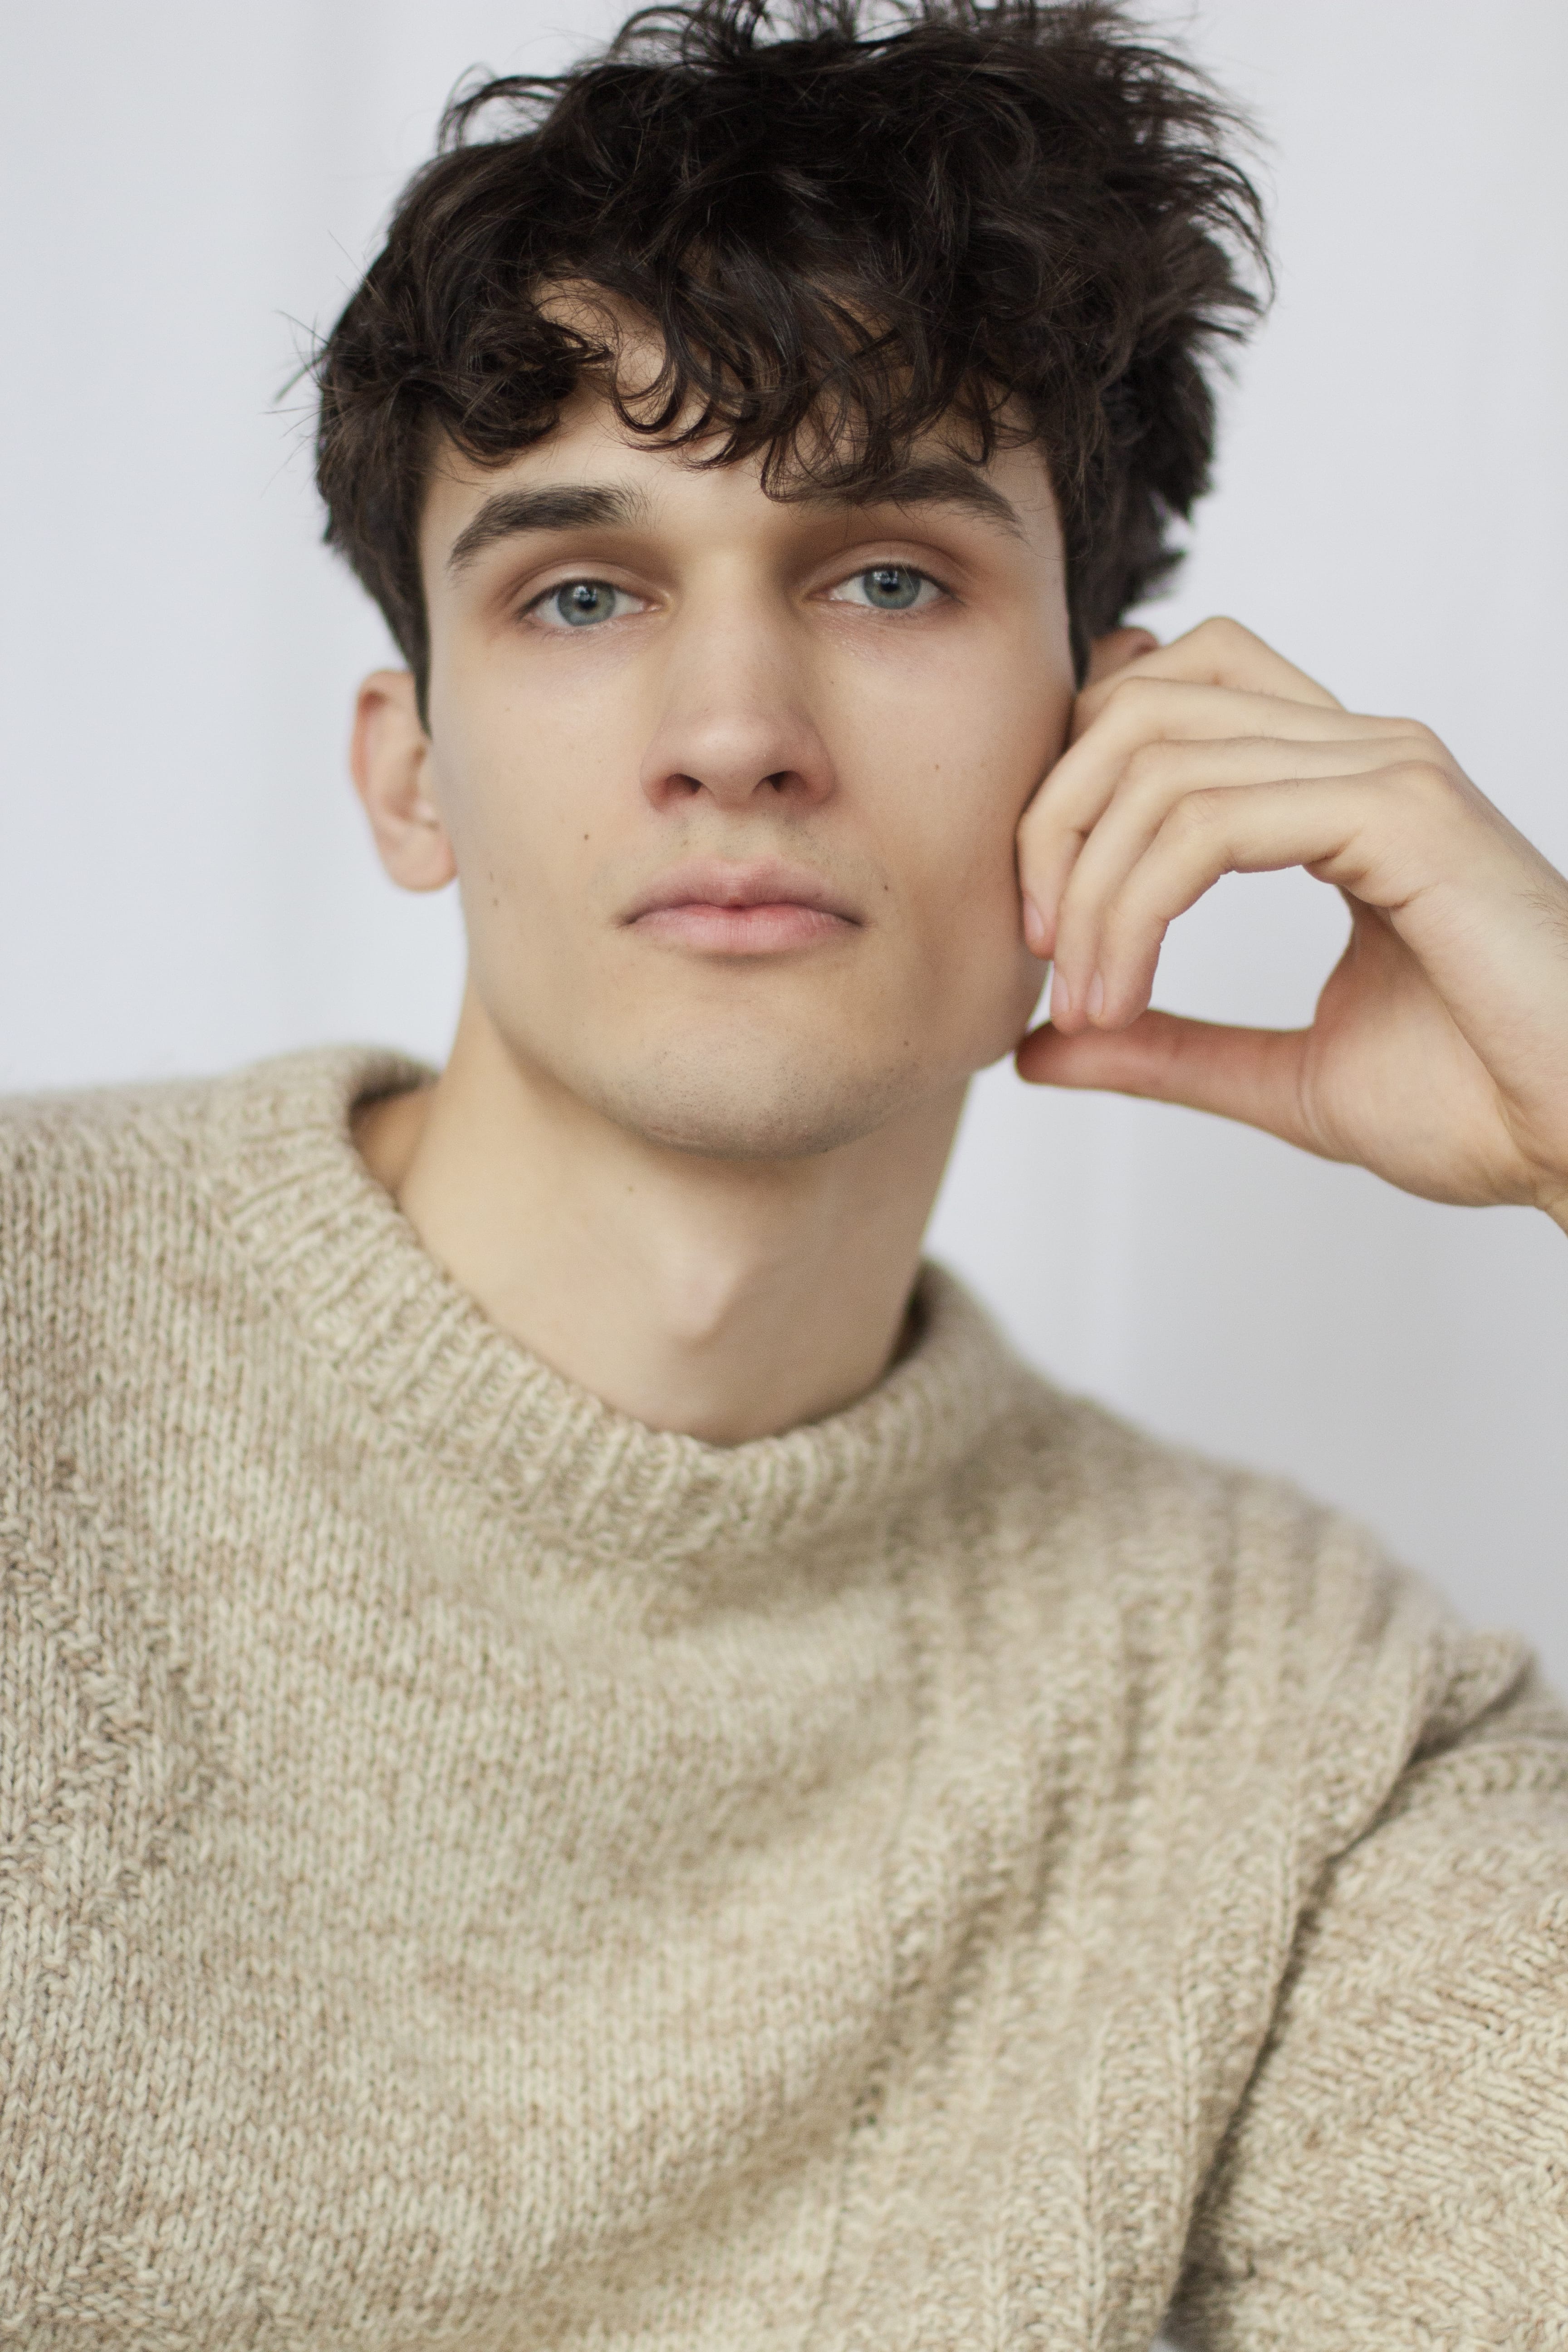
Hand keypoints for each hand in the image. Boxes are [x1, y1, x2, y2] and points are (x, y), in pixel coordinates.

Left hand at [1014, 617, 1567, 1234]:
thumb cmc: (1476, 1102)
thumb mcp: (1273, 1076)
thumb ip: (1159, 1046)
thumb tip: (1036, 1044)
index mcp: (1335, 787)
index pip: (1165, 695)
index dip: (1072, 788)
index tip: (1044, 929)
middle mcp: (1362, 751)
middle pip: (1140, 699)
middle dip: (1052, 821)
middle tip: (1036, 952)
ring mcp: (1387, 770)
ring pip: (1160, 758)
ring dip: (1086, 888)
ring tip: (1083, 999)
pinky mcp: (1401, 814)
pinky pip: (1210, 820)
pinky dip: (1134, 908)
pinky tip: (1119, 996)